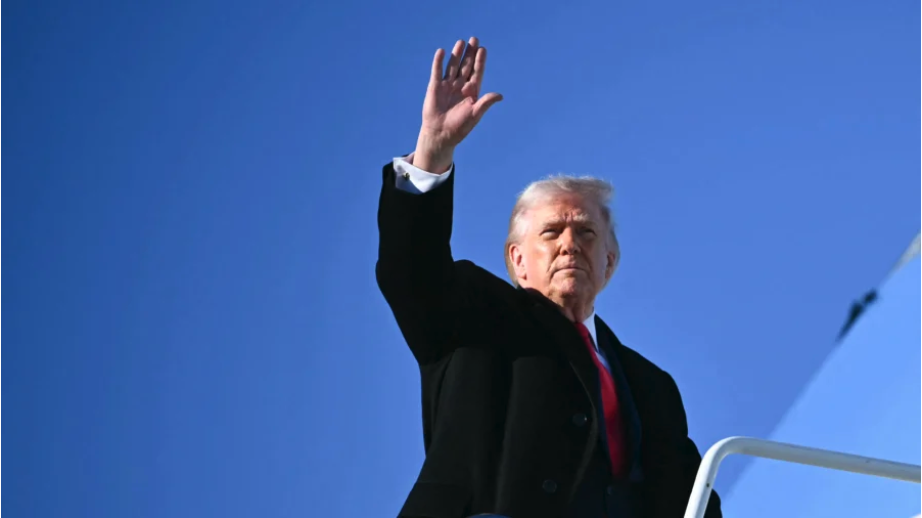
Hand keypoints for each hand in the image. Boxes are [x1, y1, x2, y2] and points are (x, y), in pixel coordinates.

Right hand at [414, 37, 502, 173]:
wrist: (440, 135)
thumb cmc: (459, 128)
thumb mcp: (475, 115)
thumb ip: (485, 103)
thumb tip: (500, 95)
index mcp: (472, 92)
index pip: (477, 72)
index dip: (480, 61)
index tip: (483, 49)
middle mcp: (460, 86)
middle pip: (466, 66)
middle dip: (470, 53)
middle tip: (474, 39)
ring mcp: (447, 86)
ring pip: (453, 66)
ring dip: (457, 54)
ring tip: (461, 42)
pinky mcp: (435, 87)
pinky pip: (437, 72)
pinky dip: (438, 62)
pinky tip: (442, 52)